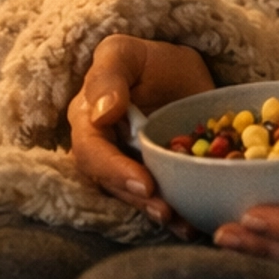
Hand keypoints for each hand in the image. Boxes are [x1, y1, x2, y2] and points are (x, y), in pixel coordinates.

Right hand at [68, 35, 213, 227]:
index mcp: (86, 121)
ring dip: (156, 213)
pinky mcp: (152, 180)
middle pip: (111, 184)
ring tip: (182, 224)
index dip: (114, 171)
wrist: (181, 74)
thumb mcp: (125, 53)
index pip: (90, 152)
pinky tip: (192, 225)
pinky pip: (158, 202)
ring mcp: (126, 168)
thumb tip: (100, 113)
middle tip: (166, 211)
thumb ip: (107, 75)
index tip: (144, 183)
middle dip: (138, 200)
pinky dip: (175, 216)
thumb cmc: (148, 60)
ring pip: (134, 198)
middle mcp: (101, 151)